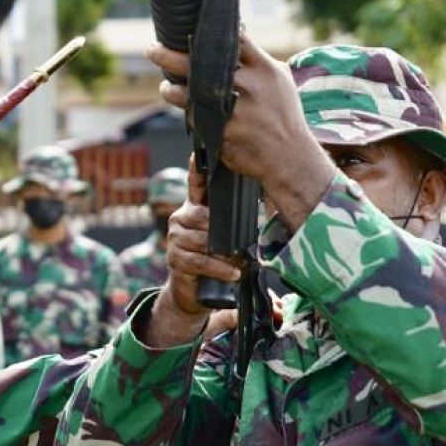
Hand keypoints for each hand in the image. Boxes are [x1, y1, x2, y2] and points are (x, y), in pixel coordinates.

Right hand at [145, 161, 240, 347]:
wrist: (193, 293)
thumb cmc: (215, 260)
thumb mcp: (227, 238)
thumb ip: (236, 223)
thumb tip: (269, 207)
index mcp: (195, 208)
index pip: (196, 182)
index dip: (197, 167)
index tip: (199, 152)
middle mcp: (181, 218)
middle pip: (203, 216)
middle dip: (224, 232)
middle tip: (240, 245)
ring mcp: (175, 238)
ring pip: (203, 240)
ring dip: (225, 253)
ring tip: (238, 261)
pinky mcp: (175, 259)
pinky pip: (201, 260)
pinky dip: (220, 268)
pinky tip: (233, 272)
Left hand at [149, 33, 335, 226]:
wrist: (288, 156)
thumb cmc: (283, 114)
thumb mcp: (280, 79)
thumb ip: (257, 58)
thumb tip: (237, 32)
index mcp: (262, 68)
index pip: (232, 40)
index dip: (205, 32)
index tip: (185, 30)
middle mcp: (246, 86)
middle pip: (198, 63)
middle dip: (169, 55)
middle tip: (151, 50)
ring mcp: (231, 110)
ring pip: (187, 93)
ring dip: (170, 89)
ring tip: (166, 86)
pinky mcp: (220, 132)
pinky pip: (193, 117)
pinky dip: (187, 112)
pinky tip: (185, 108)